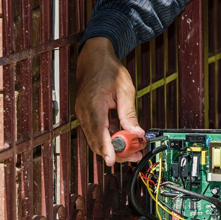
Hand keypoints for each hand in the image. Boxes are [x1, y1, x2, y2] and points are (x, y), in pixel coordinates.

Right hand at [75, 37, 144, 165]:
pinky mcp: (86, 115)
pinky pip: (96, 132)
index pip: (99, 132)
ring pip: (96, 139)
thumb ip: (129, 114)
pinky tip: (123, 137)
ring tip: (133, 148)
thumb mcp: (125, 90)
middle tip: (135, 155)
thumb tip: (137, 133)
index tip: (112, 161)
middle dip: (116, 152)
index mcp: (93, 104)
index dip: (106, 149)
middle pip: (97, 141)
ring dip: (113, 146)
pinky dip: (109, 138)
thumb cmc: (108, 70)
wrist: (94, 58)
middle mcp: (84, 112)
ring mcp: (83, 114)